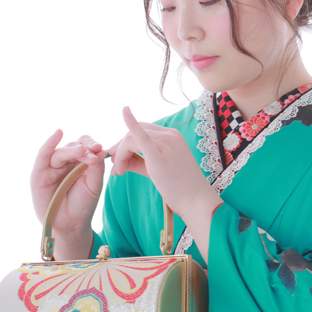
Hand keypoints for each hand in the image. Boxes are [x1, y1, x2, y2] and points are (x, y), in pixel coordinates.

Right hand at [31, 130, 105, 243]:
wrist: (71, 224)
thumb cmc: (83, 203)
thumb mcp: (94, 184)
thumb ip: (96, 167)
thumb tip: (100, 149)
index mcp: (81, 162)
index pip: (87, 146)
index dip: (93, 145)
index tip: (101, 148)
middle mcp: (66, 162)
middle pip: (75, 146)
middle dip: (85, 148)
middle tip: (94, 151)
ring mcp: (52, 167)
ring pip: (62, 151)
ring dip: (73, 150)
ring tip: (83, 151)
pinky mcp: (39, 173)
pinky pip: (43, 155)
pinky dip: (49, 143)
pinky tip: (58, 133)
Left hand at [110, 107, 221, 228]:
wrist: (195, 200)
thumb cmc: (180, 188)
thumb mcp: (157, 170)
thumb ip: (137, 162)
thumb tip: (118, 160)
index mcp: (173, 136)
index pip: (142, 130)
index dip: (126, 143)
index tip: (120, 160)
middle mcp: (170, 136)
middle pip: (133, 133)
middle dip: (120, 148)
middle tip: (116, 168)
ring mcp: (166, 143)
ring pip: (130, 139)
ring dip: (119, 155)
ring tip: (119, 172)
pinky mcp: (159, 154)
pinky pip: (140, 135)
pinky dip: (131, 122)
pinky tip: (124, 111)